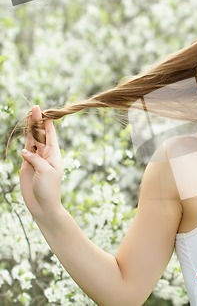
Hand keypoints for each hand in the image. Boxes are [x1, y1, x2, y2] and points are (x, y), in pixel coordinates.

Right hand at [19, 105, 63, 219]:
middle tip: (36, 108)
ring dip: (31, 129)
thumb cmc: (49, 190)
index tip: (46, 112)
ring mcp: (36, 159)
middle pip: (40, 135)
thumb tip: (25, 151)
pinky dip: (25, 141)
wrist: (43, 205)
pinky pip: (26, 150)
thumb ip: (36, 159)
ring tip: (31, 115)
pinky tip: (26, 132)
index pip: (51, 136)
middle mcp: (45, 155)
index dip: (48, 124)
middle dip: (38, 122)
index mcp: (54, 155)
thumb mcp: (46, 173)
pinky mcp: (27, 165)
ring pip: (32, 140)